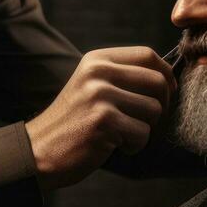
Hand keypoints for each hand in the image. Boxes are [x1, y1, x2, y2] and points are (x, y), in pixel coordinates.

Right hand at [25, 47, 176, 189]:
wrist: (38, 151)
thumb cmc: (73, 123)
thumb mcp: (91, 87)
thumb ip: (122, 77)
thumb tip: (168, 78)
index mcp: (96, 60)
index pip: (147, 54)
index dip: (165, 74)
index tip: (166, 93)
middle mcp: (98, 73)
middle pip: (157, 81)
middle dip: (161, 105)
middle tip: (146, 121)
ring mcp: (100, 96)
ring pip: (154, 109)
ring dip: (145, 129)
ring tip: (122, 135)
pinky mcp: (103, 121)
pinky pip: (142, 134)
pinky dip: (134, 146)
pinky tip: (114, 146)